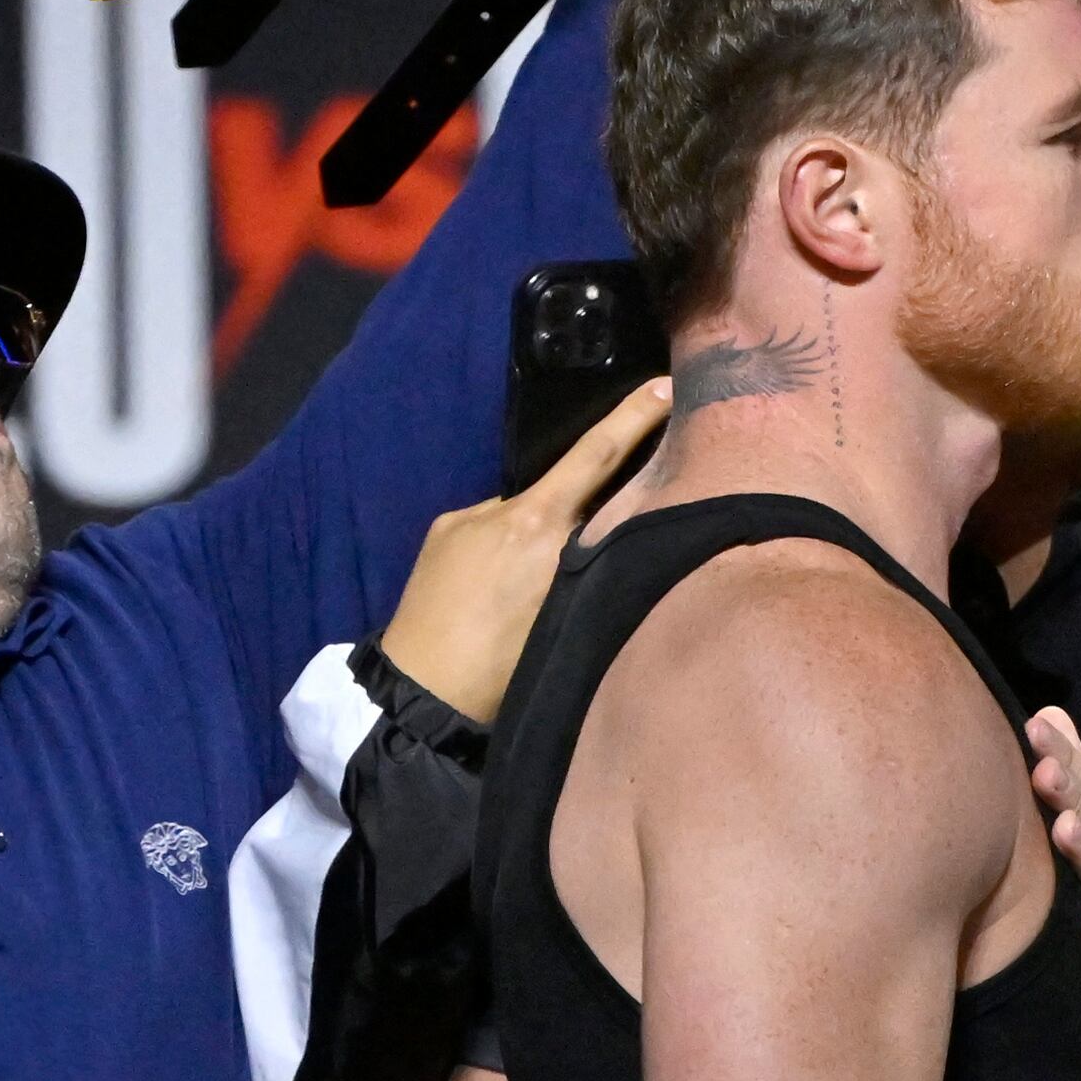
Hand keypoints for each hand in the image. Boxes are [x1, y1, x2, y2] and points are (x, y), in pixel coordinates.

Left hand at [379, 376, 668, 719]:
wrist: (419, 695)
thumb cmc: (502, 671)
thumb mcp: (566, 615)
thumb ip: (589, 564)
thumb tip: (604, 535)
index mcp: (539, 526)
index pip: (596, 456)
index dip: (633, 418)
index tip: (662, 386)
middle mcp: (500, 510)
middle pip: (561, 490)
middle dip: (584, 505)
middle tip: (591, 544)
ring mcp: (463, 519)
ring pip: (523, 514)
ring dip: (537, 537)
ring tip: (528, 593)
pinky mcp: (440, 534)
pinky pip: (487, 528)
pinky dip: (503, 548)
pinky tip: (497, 591)